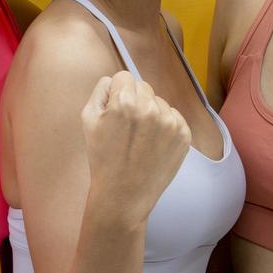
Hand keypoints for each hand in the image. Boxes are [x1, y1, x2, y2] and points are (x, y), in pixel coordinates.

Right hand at [81, 71, 191, 221]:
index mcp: (125, 102)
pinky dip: (165, 126)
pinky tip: (153, 144)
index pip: (124, 77)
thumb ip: (100, 91)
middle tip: (127, 128)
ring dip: (151, 113)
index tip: (115, 112)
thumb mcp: (88, 120)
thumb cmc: (103, 158)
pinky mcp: (184, 135)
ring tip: (140, 140)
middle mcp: (151, 108)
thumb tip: (114, 80)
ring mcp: (170, 122)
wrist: (124, 195)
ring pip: (159, 102)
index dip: (116, 93)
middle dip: (135, 101)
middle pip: (143, 87)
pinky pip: (174, 117)